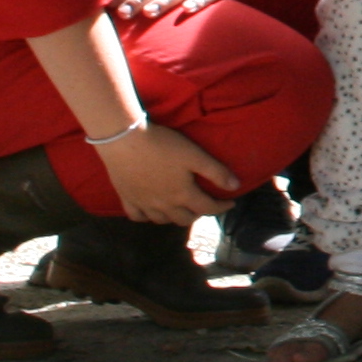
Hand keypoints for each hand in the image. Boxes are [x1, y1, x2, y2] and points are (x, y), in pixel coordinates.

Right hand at [97, 121, 238, 226]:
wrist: (125, 140)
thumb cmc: (163, 145)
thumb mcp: (195, 155)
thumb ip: (216, 172)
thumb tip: (236, 186)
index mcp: (183, 194)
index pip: (208, 208)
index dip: (222, 207)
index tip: (231, 202)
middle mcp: (163, 205)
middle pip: (184, 219)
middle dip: (199, 213)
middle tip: (204, 204)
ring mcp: (143, 203)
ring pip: (161, 220)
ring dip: (174, 217)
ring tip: (180, 208)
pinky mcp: (126, 198)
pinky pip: (137, 216)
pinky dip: (147, 217)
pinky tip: (151, 211)